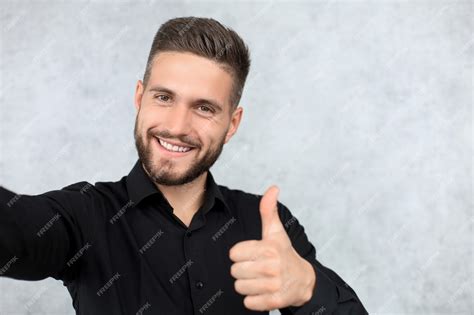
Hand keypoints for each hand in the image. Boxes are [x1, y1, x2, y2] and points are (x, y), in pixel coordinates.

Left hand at [229, 185, 315, 310]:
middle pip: (234, 271)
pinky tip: (263, 291)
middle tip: (256, 268)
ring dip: (247, 285)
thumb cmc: (284, 253)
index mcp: (268, 248)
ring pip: (239, 287)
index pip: (234, 253)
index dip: (241, 254)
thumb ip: (268, 210)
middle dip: (243, 270)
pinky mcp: (274, 302)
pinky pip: (248, 303)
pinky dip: (253, 300)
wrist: (304, 280)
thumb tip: (273, 188)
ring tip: (260, 279)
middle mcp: (271, 266)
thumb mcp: (275, 231)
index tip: (253, 254)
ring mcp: (273, 285)